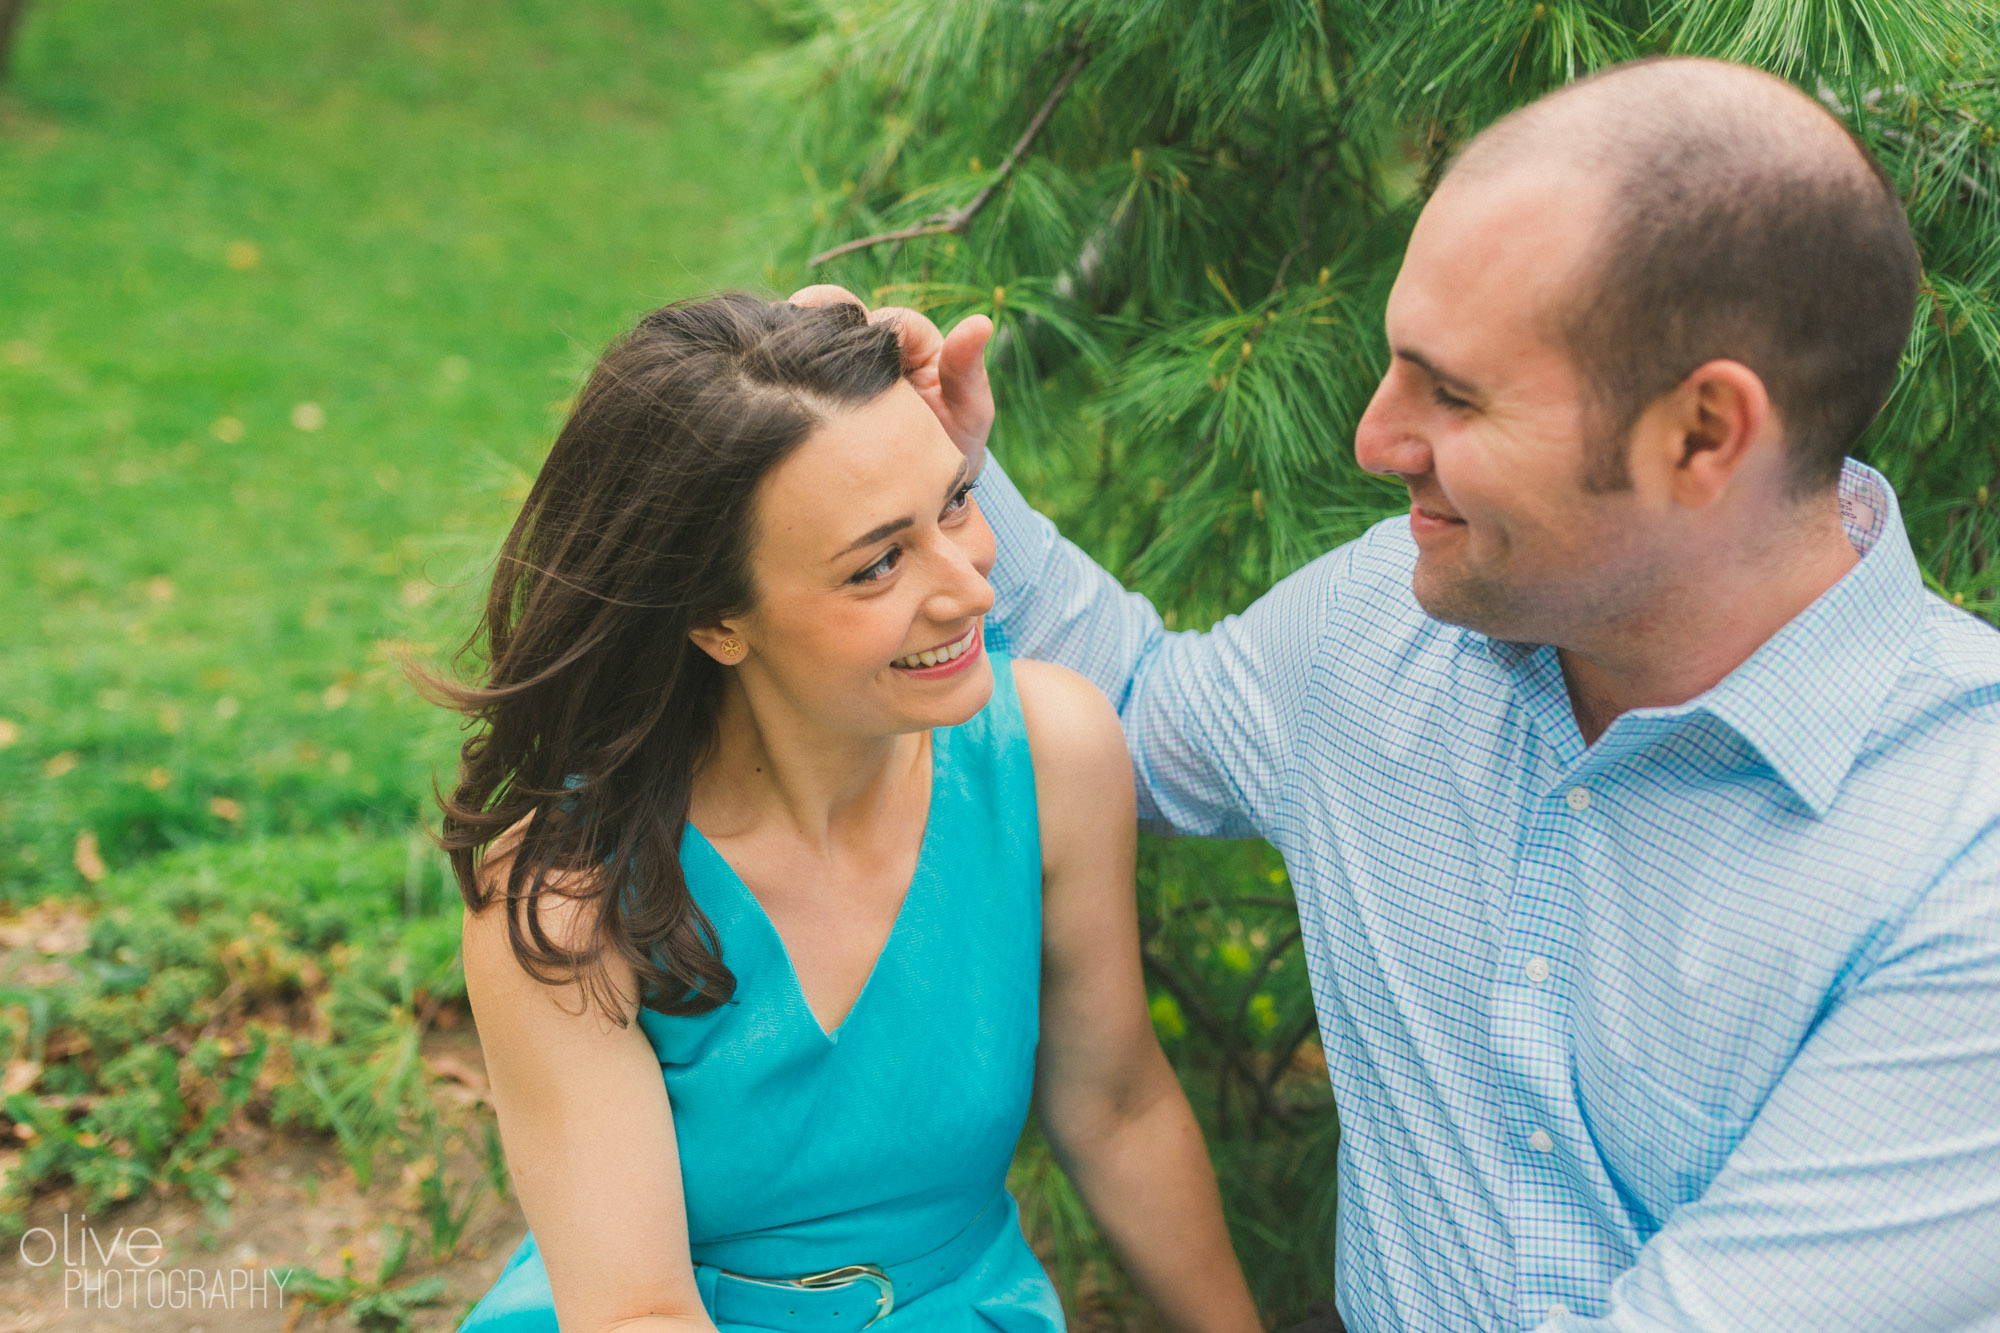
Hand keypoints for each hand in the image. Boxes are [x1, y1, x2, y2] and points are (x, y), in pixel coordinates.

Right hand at [788, 284, 994, 475]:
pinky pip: (800, 376)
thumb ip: (967, 369)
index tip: (858, 340)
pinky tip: (763, 380)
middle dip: (816, 310)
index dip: (873, 328)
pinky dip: (784, 374)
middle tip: (794, 311)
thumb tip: (981, 322)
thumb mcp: (968, 411)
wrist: (925, 493)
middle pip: (840, 316)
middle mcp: (874, 348)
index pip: (888, 322)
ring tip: (770, 348)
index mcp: (911, 341)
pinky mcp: (820, 395)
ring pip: (813, 342)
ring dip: (793, 342)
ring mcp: (844, 370)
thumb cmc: (953, 445)